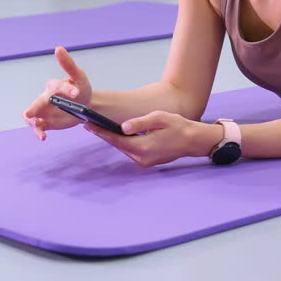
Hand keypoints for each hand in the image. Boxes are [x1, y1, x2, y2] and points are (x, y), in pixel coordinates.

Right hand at [22, 46, 93, 140]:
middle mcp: (46, 98)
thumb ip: (68, 64)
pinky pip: (38, 128)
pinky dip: (38, 132)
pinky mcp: (47, 122)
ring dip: (33, 122)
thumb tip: (57, 47)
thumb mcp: (79, 76)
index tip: (77, 93)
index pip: (57, 86)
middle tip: (30, 114)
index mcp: (54, 86)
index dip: (66, 89)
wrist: (86, 107)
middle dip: (33, 108)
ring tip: (37, 126)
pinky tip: (43, 137)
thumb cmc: (82, 88)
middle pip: (37, 102)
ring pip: (32, 116)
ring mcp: (45, 111)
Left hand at [82, 111, 223, 167]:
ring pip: (124, 148)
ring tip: (100, 126)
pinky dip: (124, 143)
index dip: (101, 132)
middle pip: (118, 145)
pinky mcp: (147, 162)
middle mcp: (141, 158)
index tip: (88, 125)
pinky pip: (131, 151)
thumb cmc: (177, 126)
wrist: (193, 140)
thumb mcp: (159, 118)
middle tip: (90, 123)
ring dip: (114, 139)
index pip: (116, 139)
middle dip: (104, 134)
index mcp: (143, 147)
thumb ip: (139, 122)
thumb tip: (122, 127)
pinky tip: (118, 134)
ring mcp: (144, 162)